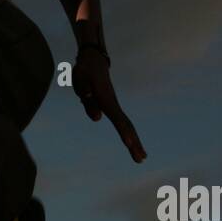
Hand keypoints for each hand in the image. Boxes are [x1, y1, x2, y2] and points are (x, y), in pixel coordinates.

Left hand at [74, 48, 147, 163]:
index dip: (123, 132)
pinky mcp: (111, 106)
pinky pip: (122, 122)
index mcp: (106, 100)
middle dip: (134, 143)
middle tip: (141, 159)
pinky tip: (131, 143)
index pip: (117, 119)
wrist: (93, 61)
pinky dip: (128, 133)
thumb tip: (97, 119)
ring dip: (134, 141)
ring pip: (126, 125)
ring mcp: (114, 106)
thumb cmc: (85, 71)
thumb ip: (87, 97)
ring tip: (141, 158)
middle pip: (126, 125)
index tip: (129, 144)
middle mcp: (113, 105)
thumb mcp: (80, 81)